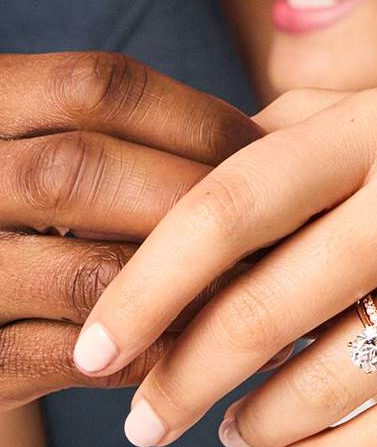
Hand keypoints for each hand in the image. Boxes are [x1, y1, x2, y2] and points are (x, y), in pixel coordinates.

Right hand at [0, 51, 260, 408]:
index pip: (95, 87)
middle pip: (84, 170)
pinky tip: (207, 342)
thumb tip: (267, 142)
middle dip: (196, 197)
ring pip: (89, 273)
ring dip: (191, 283)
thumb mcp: (44, 142)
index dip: (194, 116)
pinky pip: (74, 359)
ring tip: (263, 286)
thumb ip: (122, 132)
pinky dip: (155, 349)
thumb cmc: (32, 211)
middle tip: (275, 223)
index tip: (263, 150)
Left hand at [72, 85, 376, 446]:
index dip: (148, 284)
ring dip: (257, 418)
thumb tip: (171, 213)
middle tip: (141, 413)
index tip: (97, 345)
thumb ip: (283, 143)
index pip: (231, 205)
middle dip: (182, 375)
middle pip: (268, 307)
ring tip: (225, 425)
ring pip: (333, 380)